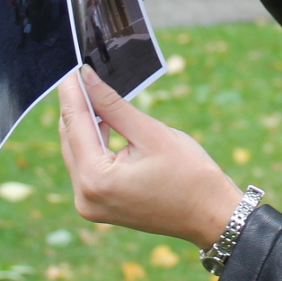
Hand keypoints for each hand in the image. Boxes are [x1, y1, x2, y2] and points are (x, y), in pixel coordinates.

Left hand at [56, 66, 241, 249]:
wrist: (211, 215)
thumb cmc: (190, 175)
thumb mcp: (151, 133)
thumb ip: (113, 105)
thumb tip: (86, 78)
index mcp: (96, 180)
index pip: (75, 124)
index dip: (72, 91)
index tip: (71, 66)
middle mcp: (85, 197)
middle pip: (70, 139)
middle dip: (76, 105)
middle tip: (81, 72)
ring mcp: (90, 204)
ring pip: (76, 151)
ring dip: (84, 123)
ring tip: (91, 89)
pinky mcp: (98, 205)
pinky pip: (87, 166)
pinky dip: (93, 142)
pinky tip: (101, 120)